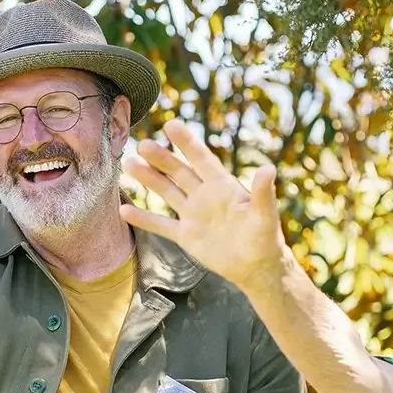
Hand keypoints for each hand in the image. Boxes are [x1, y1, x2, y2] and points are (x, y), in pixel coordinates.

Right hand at [121, 119, 289, 294]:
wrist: (256, 267)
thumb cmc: (265, 238)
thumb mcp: (265, 215)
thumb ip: (262, 193)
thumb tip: (269, 168)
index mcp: (223, 186)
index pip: (202, 159)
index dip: (187, 142)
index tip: (171, 124)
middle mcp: (204, 195)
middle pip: (179, 172)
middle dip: (161, 158)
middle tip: (142, 144)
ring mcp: (193, 215)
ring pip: (167, 192)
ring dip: (148, 179)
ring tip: (129, 165)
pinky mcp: (185, 236)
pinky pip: (161, 225)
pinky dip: (143, 219)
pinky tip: (124, 211)